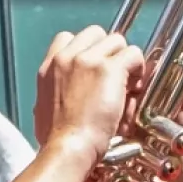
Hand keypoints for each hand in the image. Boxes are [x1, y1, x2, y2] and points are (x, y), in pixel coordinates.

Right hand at [34, 26, 144, 156]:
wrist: (67, 147)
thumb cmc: (57, 139)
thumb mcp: (44, 109)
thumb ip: (56, 92)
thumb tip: (68, 93)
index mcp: (49, 67)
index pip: (68, 38)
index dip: (88, 50)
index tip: (96, 67)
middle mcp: (67, 58)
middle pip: (96, 33)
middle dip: (108, 52)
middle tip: (115, 76)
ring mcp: (87, 60)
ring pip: (117, 41)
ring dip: (125, 61)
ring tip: (126, 84)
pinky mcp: (108, 69)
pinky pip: (133, 54)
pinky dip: (138, 69)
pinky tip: (134, 88)